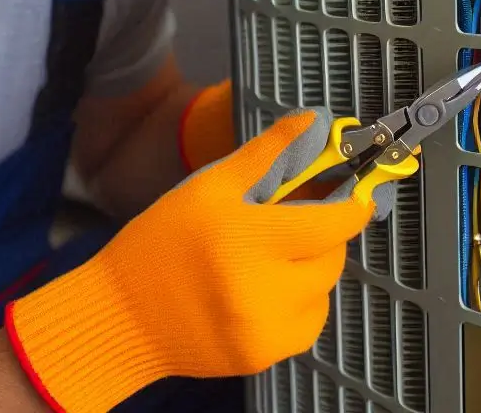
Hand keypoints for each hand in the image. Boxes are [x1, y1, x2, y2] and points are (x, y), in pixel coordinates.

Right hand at [7, 108, 390, 412]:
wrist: (122, 313)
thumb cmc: (162, 239)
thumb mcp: (209, 186)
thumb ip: (266, 153)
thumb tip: (313, 121)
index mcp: (248, 238)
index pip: (330, 224)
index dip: (352, 208)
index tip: (358, 195)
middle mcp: (263, 289)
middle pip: (330, 258)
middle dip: (322, 236)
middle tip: (293, 221)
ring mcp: (266, 330)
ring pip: (322, 292)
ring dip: (310, 270)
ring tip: (272, 256)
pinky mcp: (263, 357)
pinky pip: (306, 324)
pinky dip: (298, 304)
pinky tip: (266, 289)